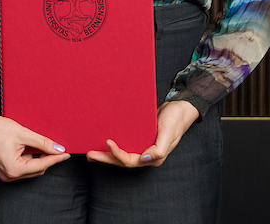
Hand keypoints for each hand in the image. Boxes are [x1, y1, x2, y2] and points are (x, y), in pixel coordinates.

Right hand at [0, 112, 70, 181]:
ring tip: (33, 143)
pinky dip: (27, 159)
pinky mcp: (2, 170)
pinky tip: (26, 147)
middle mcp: (8, 176)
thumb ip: (42, 143)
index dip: (55, 159)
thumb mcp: (23, 134)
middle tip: (52, 145)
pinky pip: (21, 167)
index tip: (67, 154)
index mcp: (13, 169)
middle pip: (36, 170)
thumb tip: (59, 149)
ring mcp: (4, 174)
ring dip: (35, 158)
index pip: (41, 165)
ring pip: (29, 169)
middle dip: (45, 158)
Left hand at [85, 100, 199, 167]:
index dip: (117, 154)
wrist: (180, 108)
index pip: (130, 161)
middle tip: (89, 154)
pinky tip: (103, 140)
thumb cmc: (176, 120)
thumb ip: (159, 150)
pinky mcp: (140, 137)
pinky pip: (125, 143)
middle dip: (105, 158)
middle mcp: (146, 155)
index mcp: (153, 158)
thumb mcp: (169, 134)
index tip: (107, 142)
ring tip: (91, 151)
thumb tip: (144, 160)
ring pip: (122, 153)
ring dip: (106, 153)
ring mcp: (142, 147)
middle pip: (122, 160)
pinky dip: (114, 144)